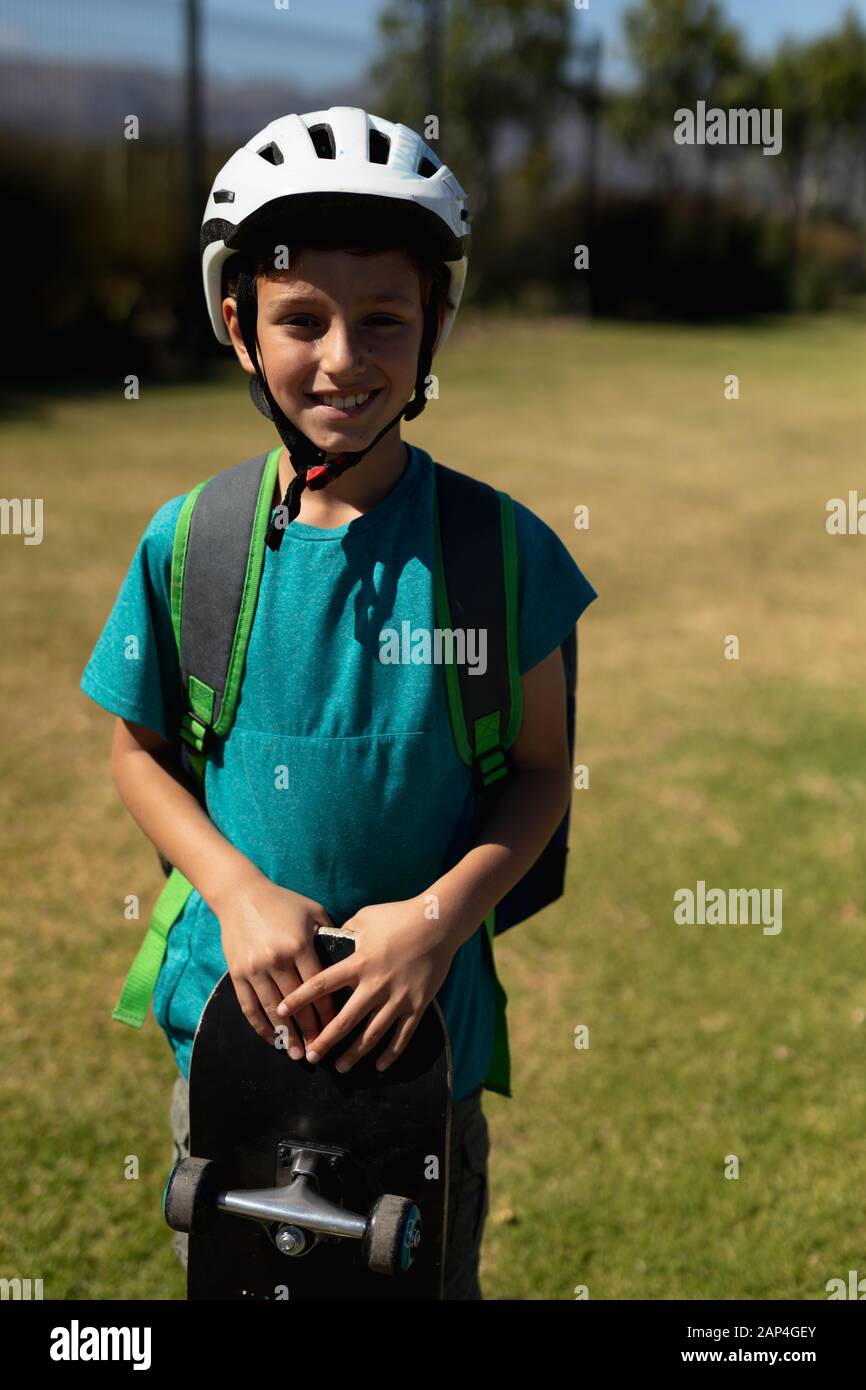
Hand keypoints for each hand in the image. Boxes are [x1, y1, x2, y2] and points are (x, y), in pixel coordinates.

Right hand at [217, 873, 337, 1056]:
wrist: (241, 894)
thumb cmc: (283, 902)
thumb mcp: (313, 912)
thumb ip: (330, 935)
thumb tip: (350, 959)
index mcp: (299, 945)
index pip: (319, 987)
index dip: (328, 1012)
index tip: (336, 1029)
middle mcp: (277, 959)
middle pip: (297, 1005)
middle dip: (310, 1031)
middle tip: (320, 1051)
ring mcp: (255, 969)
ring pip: (273, 1011)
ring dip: (286, 1035)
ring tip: (297, 1054)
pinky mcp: (238, 973)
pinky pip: (249, 1007)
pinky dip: (261, 1027)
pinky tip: (273, 1039)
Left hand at [274, 896, 460, 1072]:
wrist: (438, 923)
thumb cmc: (400, 916)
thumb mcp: (365, 917)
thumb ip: (345, 931)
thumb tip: (330, 938)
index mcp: (359, 963)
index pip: (321, 984)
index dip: (299, 999)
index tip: (282, 1012)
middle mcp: (375, 985)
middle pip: (344, 1020)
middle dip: (325, 1041)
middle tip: (311, 1056)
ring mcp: (398, 998)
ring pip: (372, 1034)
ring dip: (354, 1053)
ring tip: (340, 1067)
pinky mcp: (417, 1005)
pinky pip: (403, 1035)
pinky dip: (391, 1053)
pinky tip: (379, 1065)